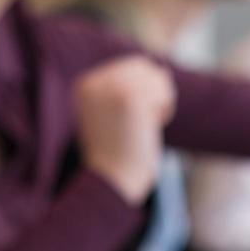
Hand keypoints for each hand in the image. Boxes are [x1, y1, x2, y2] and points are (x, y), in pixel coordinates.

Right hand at [74, 56, 176, 202]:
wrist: (112, 184)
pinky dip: (165, 108)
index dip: (142, 91)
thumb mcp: (117, 118)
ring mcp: (109, 89)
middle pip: (141, 66)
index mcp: (84, 86)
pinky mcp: (128, 99)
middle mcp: (93, 83)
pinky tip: (153, 126)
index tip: (134, 118)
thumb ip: (131, 91)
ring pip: (154, 75)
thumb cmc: (120, 157)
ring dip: (160, 101)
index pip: (127, 67)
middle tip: (145, 122)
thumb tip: (162, 69)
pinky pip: (162, 89)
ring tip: (148, 124)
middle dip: (152, 93)